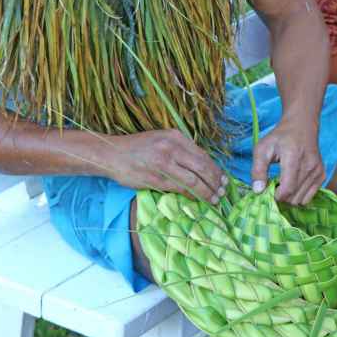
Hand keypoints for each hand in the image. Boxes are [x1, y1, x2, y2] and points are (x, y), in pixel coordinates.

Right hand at [106, 130, 227, 202]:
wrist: (112, 154)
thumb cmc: (138, 148)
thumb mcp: (161, 139)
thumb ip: (180, 148)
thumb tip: (202, 165)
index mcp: (175, 136)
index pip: (202, 155)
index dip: (216, 169)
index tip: (223, 179)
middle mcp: (171, 148)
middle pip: (202, 167)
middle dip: (215, 181)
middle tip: (223, 191)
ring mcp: (163, 164)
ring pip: (193, 181)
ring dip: (207, 192)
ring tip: (214, 199)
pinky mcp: (155, 179)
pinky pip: (179, 189)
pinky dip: (191, 196)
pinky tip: (198, 200)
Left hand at [250, 122, 323, 205]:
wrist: (301, 126)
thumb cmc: (280, 137)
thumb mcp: (262, 148)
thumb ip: (258, 170)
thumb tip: (258, 191)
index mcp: (293, 157)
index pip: (288, 189)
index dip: (276, 196)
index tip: (269, 190)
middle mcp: (309, 166)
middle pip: (294, 198)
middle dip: (282, 197)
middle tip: (275, 185)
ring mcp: (317, 171)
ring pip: (302, 200)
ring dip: (290, 197)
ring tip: (284, 183)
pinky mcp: (321, 175)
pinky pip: (309, 196)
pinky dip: (299, 195)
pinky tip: (293, 183)